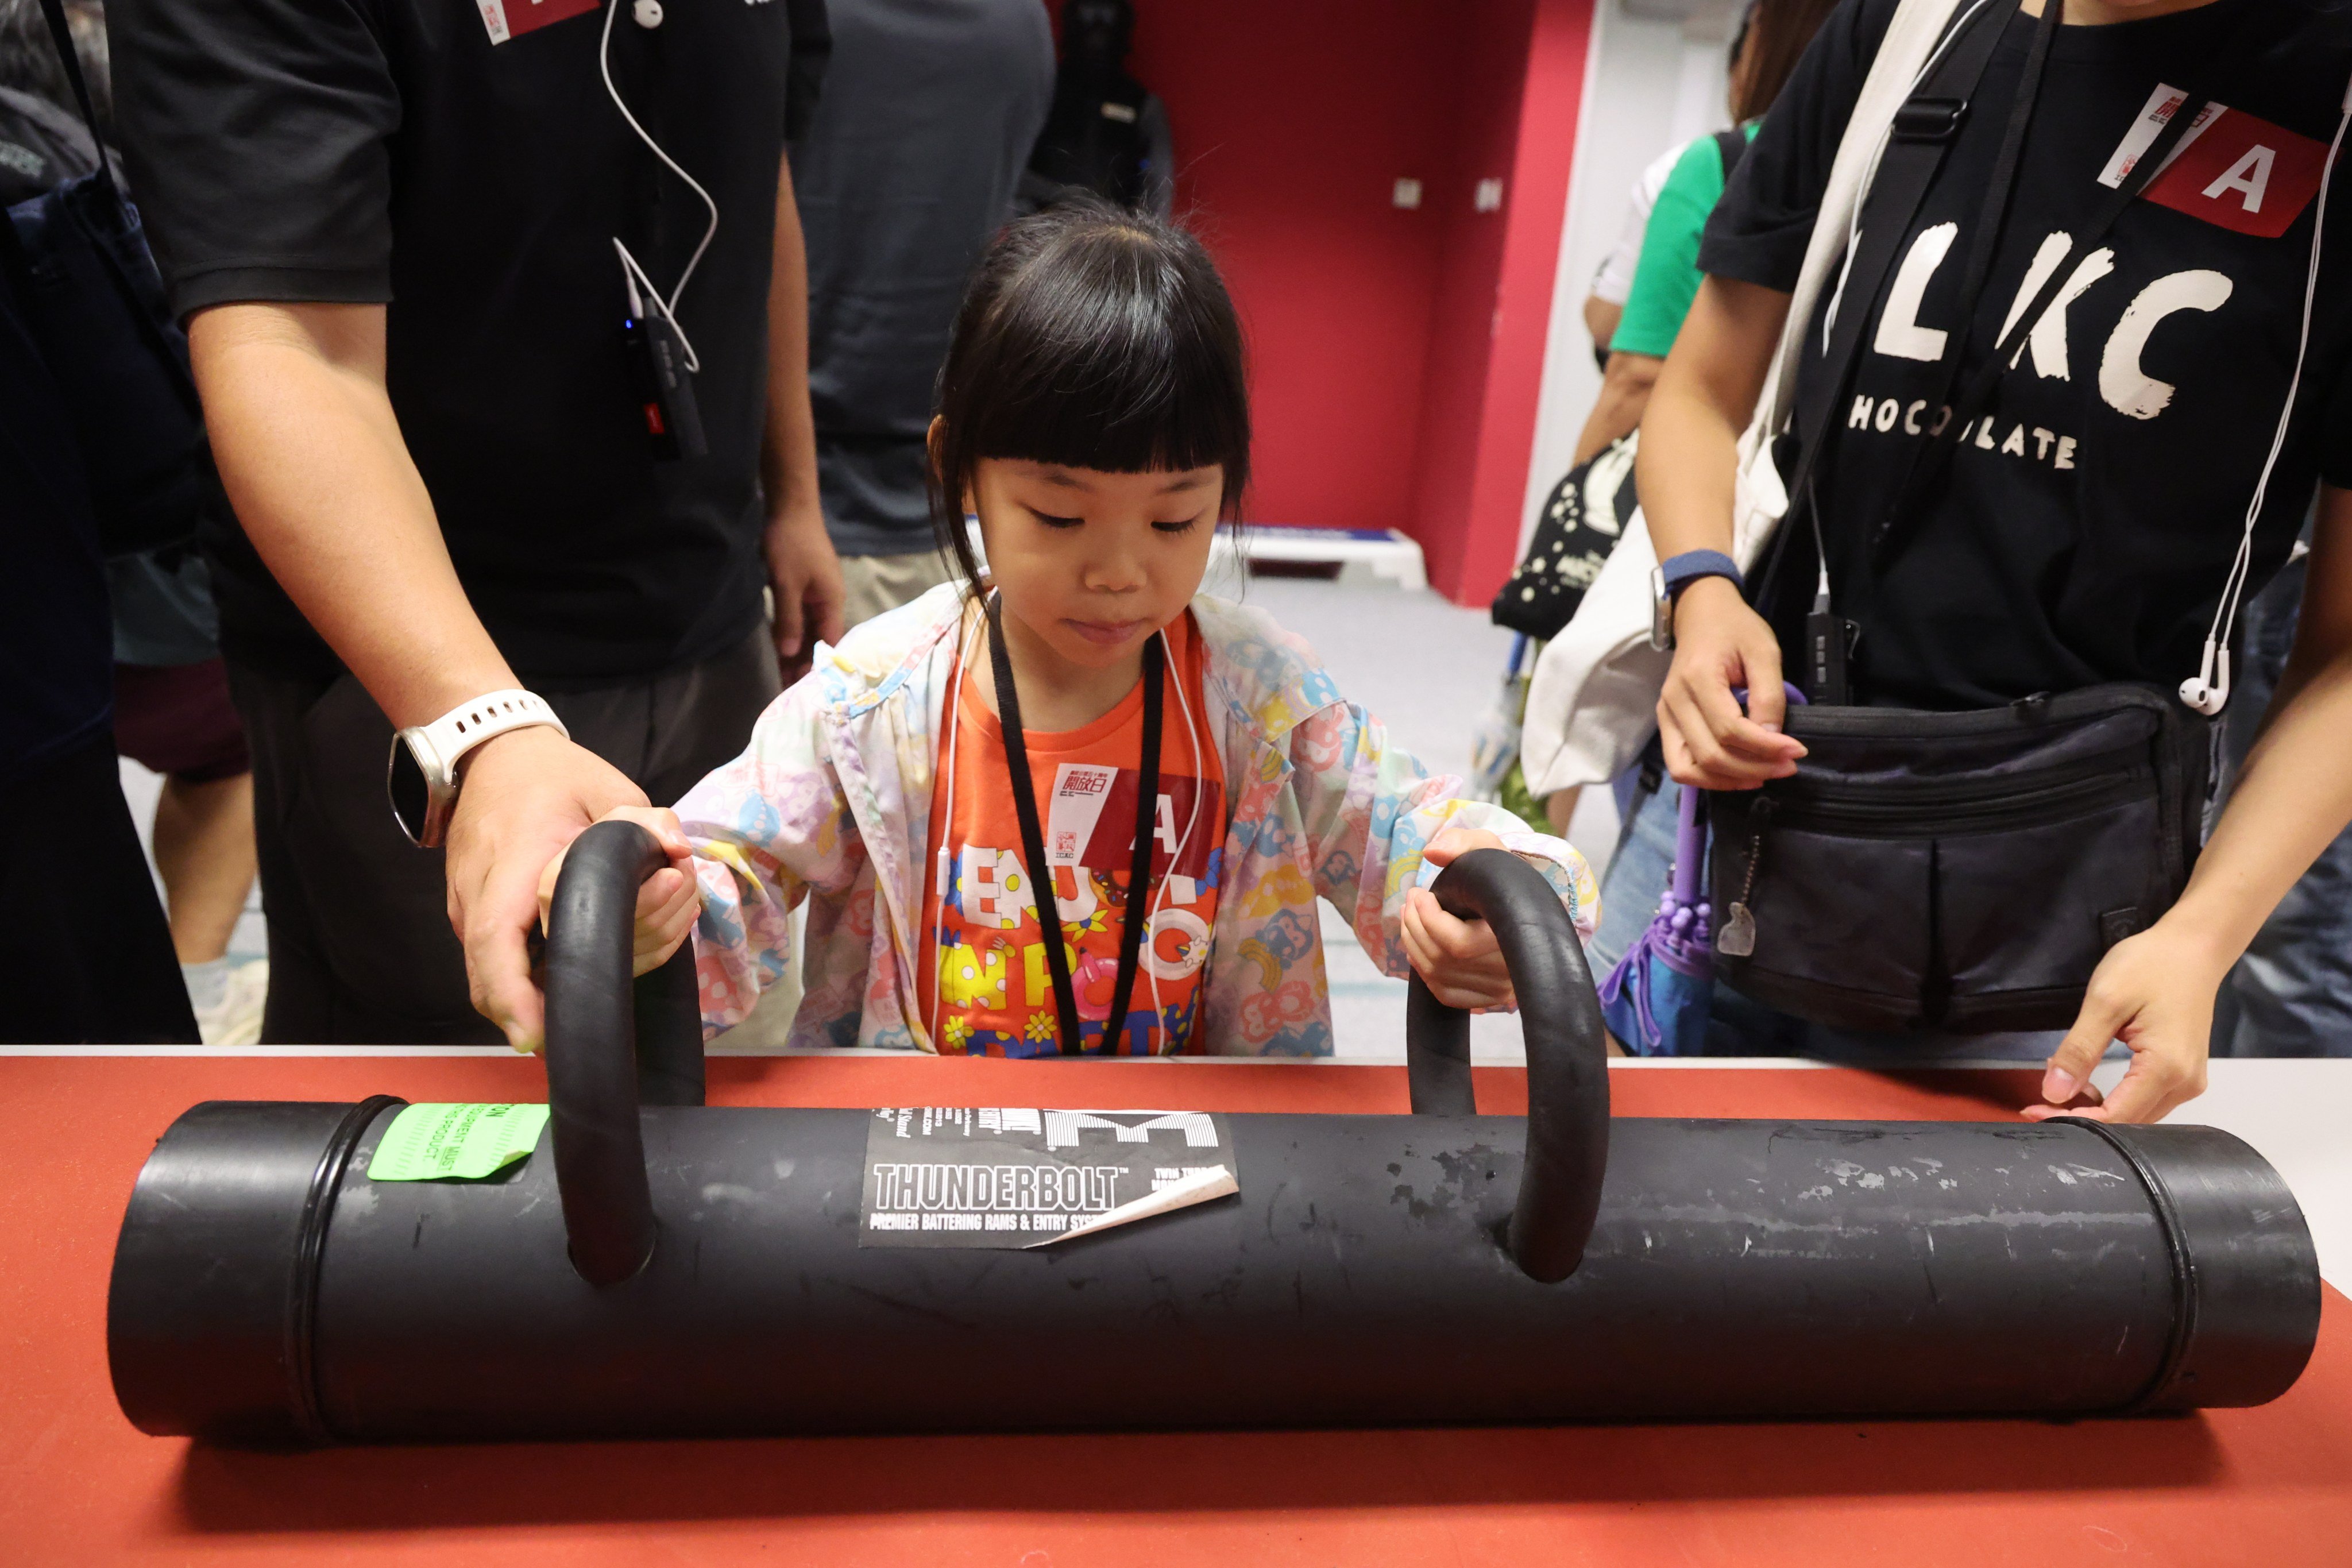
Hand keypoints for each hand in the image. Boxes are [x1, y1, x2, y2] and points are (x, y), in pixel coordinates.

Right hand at [445, 727, 646, 1051]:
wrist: (494, 759)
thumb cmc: (551, 777)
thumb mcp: (606, 786)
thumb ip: (645, 820)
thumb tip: (677, 850)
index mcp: (511, 863)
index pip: (498, 941)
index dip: (515, 996)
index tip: (539, 1036)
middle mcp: (480, 897)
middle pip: (498, 980)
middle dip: (563, 997)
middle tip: (634, 966)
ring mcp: (472, 914)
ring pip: (508, 980)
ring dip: (570, 983)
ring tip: (641, 940)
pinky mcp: (481, 922)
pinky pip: (513, 963)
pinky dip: (557, 970)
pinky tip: (613, 948)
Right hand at [537, 806, 701, 986]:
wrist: (593, 846)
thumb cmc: (605, 829)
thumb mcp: (623, 812)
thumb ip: (654, 823)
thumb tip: (680, 850)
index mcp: (554, 884)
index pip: (604, 905)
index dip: (650, 896)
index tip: (675, 875)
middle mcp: (563, 924)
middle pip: (639, 925)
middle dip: (676, 895)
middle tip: (684, 869)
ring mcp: (589, 946)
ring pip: (653, 941)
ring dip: (682, 908)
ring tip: (684, 879)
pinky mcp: (611, 960)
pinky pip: (655, 956)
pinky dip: (680, 930)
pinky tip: (685, 907)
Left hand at [763, 499, 845, 683]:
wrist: (790, 508)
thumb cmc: (791, 544)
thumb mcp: (786, 583)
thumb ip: (789, 619)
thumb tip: (789, 653)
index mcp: (832, 602)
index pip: (829, 643)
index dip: (818, 667)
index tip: (805, 690)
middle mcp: (828, 602)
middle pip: (820, 641)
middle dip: (805, 665)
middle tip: (789, 692)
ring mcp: (816, 596)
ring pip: (809, 633)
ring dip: (797, 654)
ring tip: (785, 680)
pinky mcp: (804, 590)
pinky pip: (800, 620)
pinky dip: (792, 636)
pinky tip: (782, 652)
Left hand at [1402, 829, 1515, 1009]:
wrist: (1527, 906)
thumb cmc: (1504, 877)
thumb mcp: (1488, 850)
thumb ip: (1462, 843)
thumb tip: (1432, 852)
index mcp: (1515, 935)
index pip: (1458, 944)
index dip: (1428, 919)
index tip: (1418, 893)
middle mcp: (1510, 970)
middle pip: (1444, 960)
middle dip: (1415, 927)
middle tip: (1409, 903)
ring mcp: (1502, 989)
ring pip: (1440, 976)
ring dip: (1413, 945)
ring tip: (1409, 918)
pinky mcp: (1492, 998)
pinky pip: (1447, 995)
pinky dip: (1425, 972)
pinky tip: (1418, 949)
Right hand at [1656, 577, 1805, 789]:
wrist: (1701, 614)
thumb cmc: (1734, 628)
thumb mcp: (1764, 651)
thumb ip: (1769, 694)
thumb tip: (1773, 737)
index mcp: (1697, 678)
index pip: (1729, 729)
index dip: (1766, 747)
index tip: (1797, 750)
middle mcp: (1674, 701)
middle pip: (1710, 755)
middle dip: (1753, 768)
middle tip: (1788, 765)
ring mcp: (1666, 715)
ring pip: (1690, 769)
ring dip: (1729, 780)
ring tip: (1764, 775)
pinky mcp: (1667, 724)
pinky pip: (1681, 765)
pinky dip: (1709, 778)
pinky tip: (1739, 774)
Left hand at [2022, 921, 2225, 1124]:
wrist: (2192, 948)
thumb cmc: (2152, 965)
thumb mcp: (2104, 1002)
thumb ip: (2079, 1050)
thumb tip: (2054, 1092)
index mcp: (2167, 1067)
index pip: (2115, 1117)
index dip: (2072, 1120)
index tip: (2035, 1111)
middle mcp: (2185, 1082)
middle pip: (2128, 1122)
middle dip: (2082, 1116)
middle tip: (2042, 1100)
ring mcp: (2188, 1079)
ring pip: (2137, 1114)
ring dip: (2098, 1107)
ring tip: (2064, 1083)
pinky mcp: (2184, 1072)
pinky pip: (2146, 1098)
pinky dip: (2115, 1096)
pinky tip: (2089, 1080)